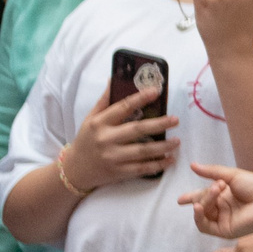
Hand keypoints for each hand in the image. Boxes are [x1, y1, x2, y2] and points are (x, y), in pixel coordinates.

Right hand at [62, 86, 179, 190]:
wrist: (74, 170)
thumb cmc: (86, 140)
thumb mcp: (90, 118)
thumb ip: (104, 100)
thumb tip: (113, 78)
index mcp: (99, 123)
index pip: (122, 107)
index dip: (140, 98)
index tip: (156, 91)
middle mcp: (106, 139)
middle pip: (137, 130)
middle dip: (159, 124)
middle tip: (175, 120)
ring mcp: (112, 157)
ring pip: (143, 151)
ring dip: (163, 146)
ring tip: (177, 141)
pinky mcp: (118, 172)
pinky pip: (142, 168)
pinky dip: (158, 165)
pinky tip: (170, 160)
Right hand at [180, 162, 252, 242]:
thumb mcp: (233, 175)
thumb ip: (212, 172)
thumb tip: (192, 165)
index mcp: (226, 195)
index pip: (204, 196)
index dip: (192, 197)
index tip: (181, 199)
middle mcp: (224, 208)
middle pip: (202, 203)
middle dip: (204, 193)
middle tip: (217, 186)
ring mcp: (224, 220)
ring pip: (202, 213)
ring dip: (204, 201)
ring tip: (216, 192)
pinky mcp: (224, 230)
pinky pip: (204, 226)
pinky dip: (198, 217)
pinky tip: (199, 207)